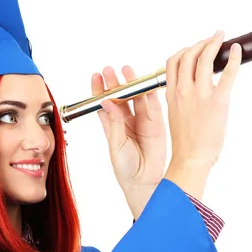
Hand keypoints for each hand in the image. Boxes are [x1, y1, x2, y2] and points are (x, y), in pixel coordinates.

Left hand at [93, 66, 167, 191]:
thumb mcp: (116, 145)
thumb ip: (114, 123)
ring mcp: (141, 122)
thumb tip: (107, 103)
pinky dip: (148, 93)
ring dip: (130, 84)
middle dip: (114, 83)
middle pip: (119, 98)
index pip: (103, 105)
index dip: (99, 90)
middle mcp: (126, 123)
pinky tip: (142, 83)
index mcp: (112, 128)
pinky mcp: (156, 124)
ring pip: (135, 98)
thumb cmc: (127, 169)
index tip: (96, 77)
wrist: (145, 182)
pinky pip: (151, 105)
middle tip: (109, 69)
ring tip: (125, 69)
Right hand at [165, 30, 241, 169]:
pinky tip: (237, 51)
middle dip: (201, 43)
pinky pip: (227, 72)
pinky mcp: (218, 101)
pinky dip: (233, 57)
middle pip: (188, 55)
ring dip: (214, 44)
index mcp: (171, 95)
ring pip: (204, 58)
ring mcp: (200, 95)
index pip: (172, 63)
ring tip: (221, 38)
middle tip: (212, 40)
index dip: (184, 50)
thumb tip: (192, 92)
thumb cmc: (186, 144)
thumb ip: (181, 100)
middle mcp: (183, 91)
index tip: (193, 48)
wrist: (191, 159)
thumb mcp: (176, 116)